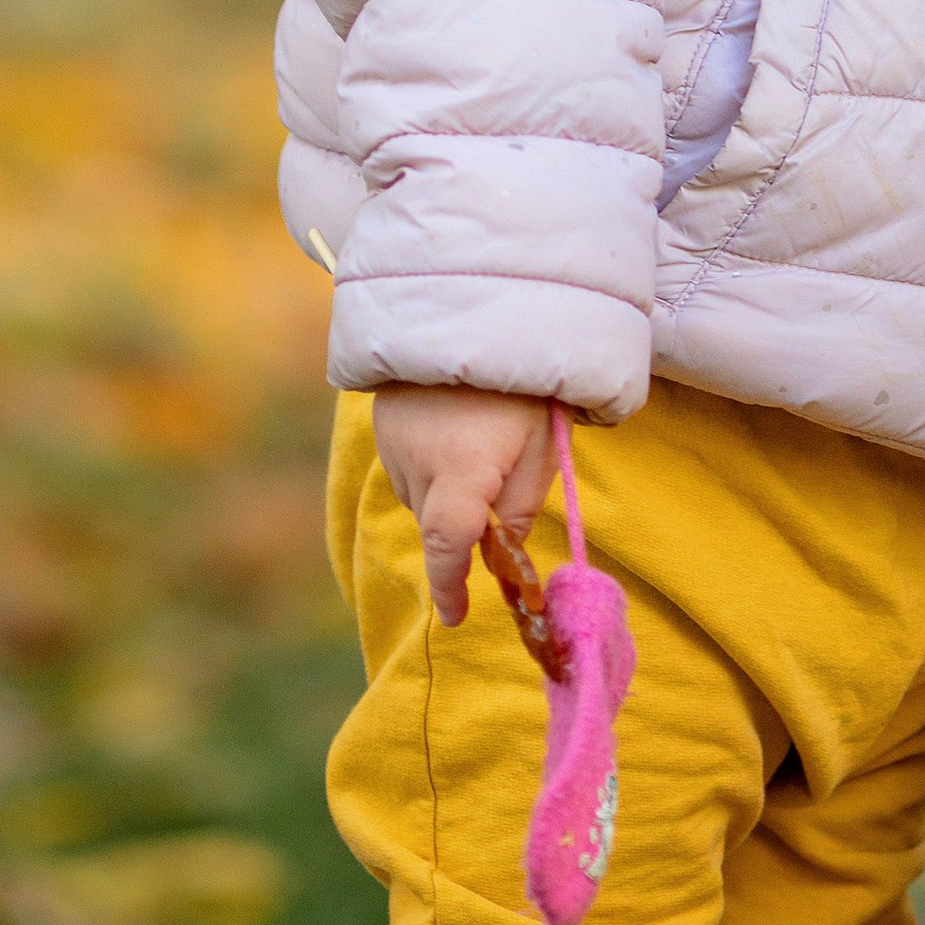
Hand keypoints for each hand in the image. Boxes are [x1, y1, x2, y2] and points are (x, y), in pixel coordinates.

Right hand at [370, 386, 556, 626]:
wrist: (474, 308)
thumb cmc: (521, 381)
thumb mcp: (542, 445)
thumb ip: (522, 508)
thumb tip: (504, 550)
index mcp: (462, 470)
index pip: (448, 545)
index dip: (451, 586)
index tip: (458, 616)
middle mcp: (418, 462)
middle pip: (437, 525)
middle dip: (463, 531)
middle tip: (497, 501)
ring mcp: (394, 442)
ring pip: (420, 498)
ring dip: (446, 496)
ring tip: (479, 442)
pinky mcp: (383, 424)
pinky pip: (407, 469)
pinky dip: (429, 469)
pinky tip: (453, 429)